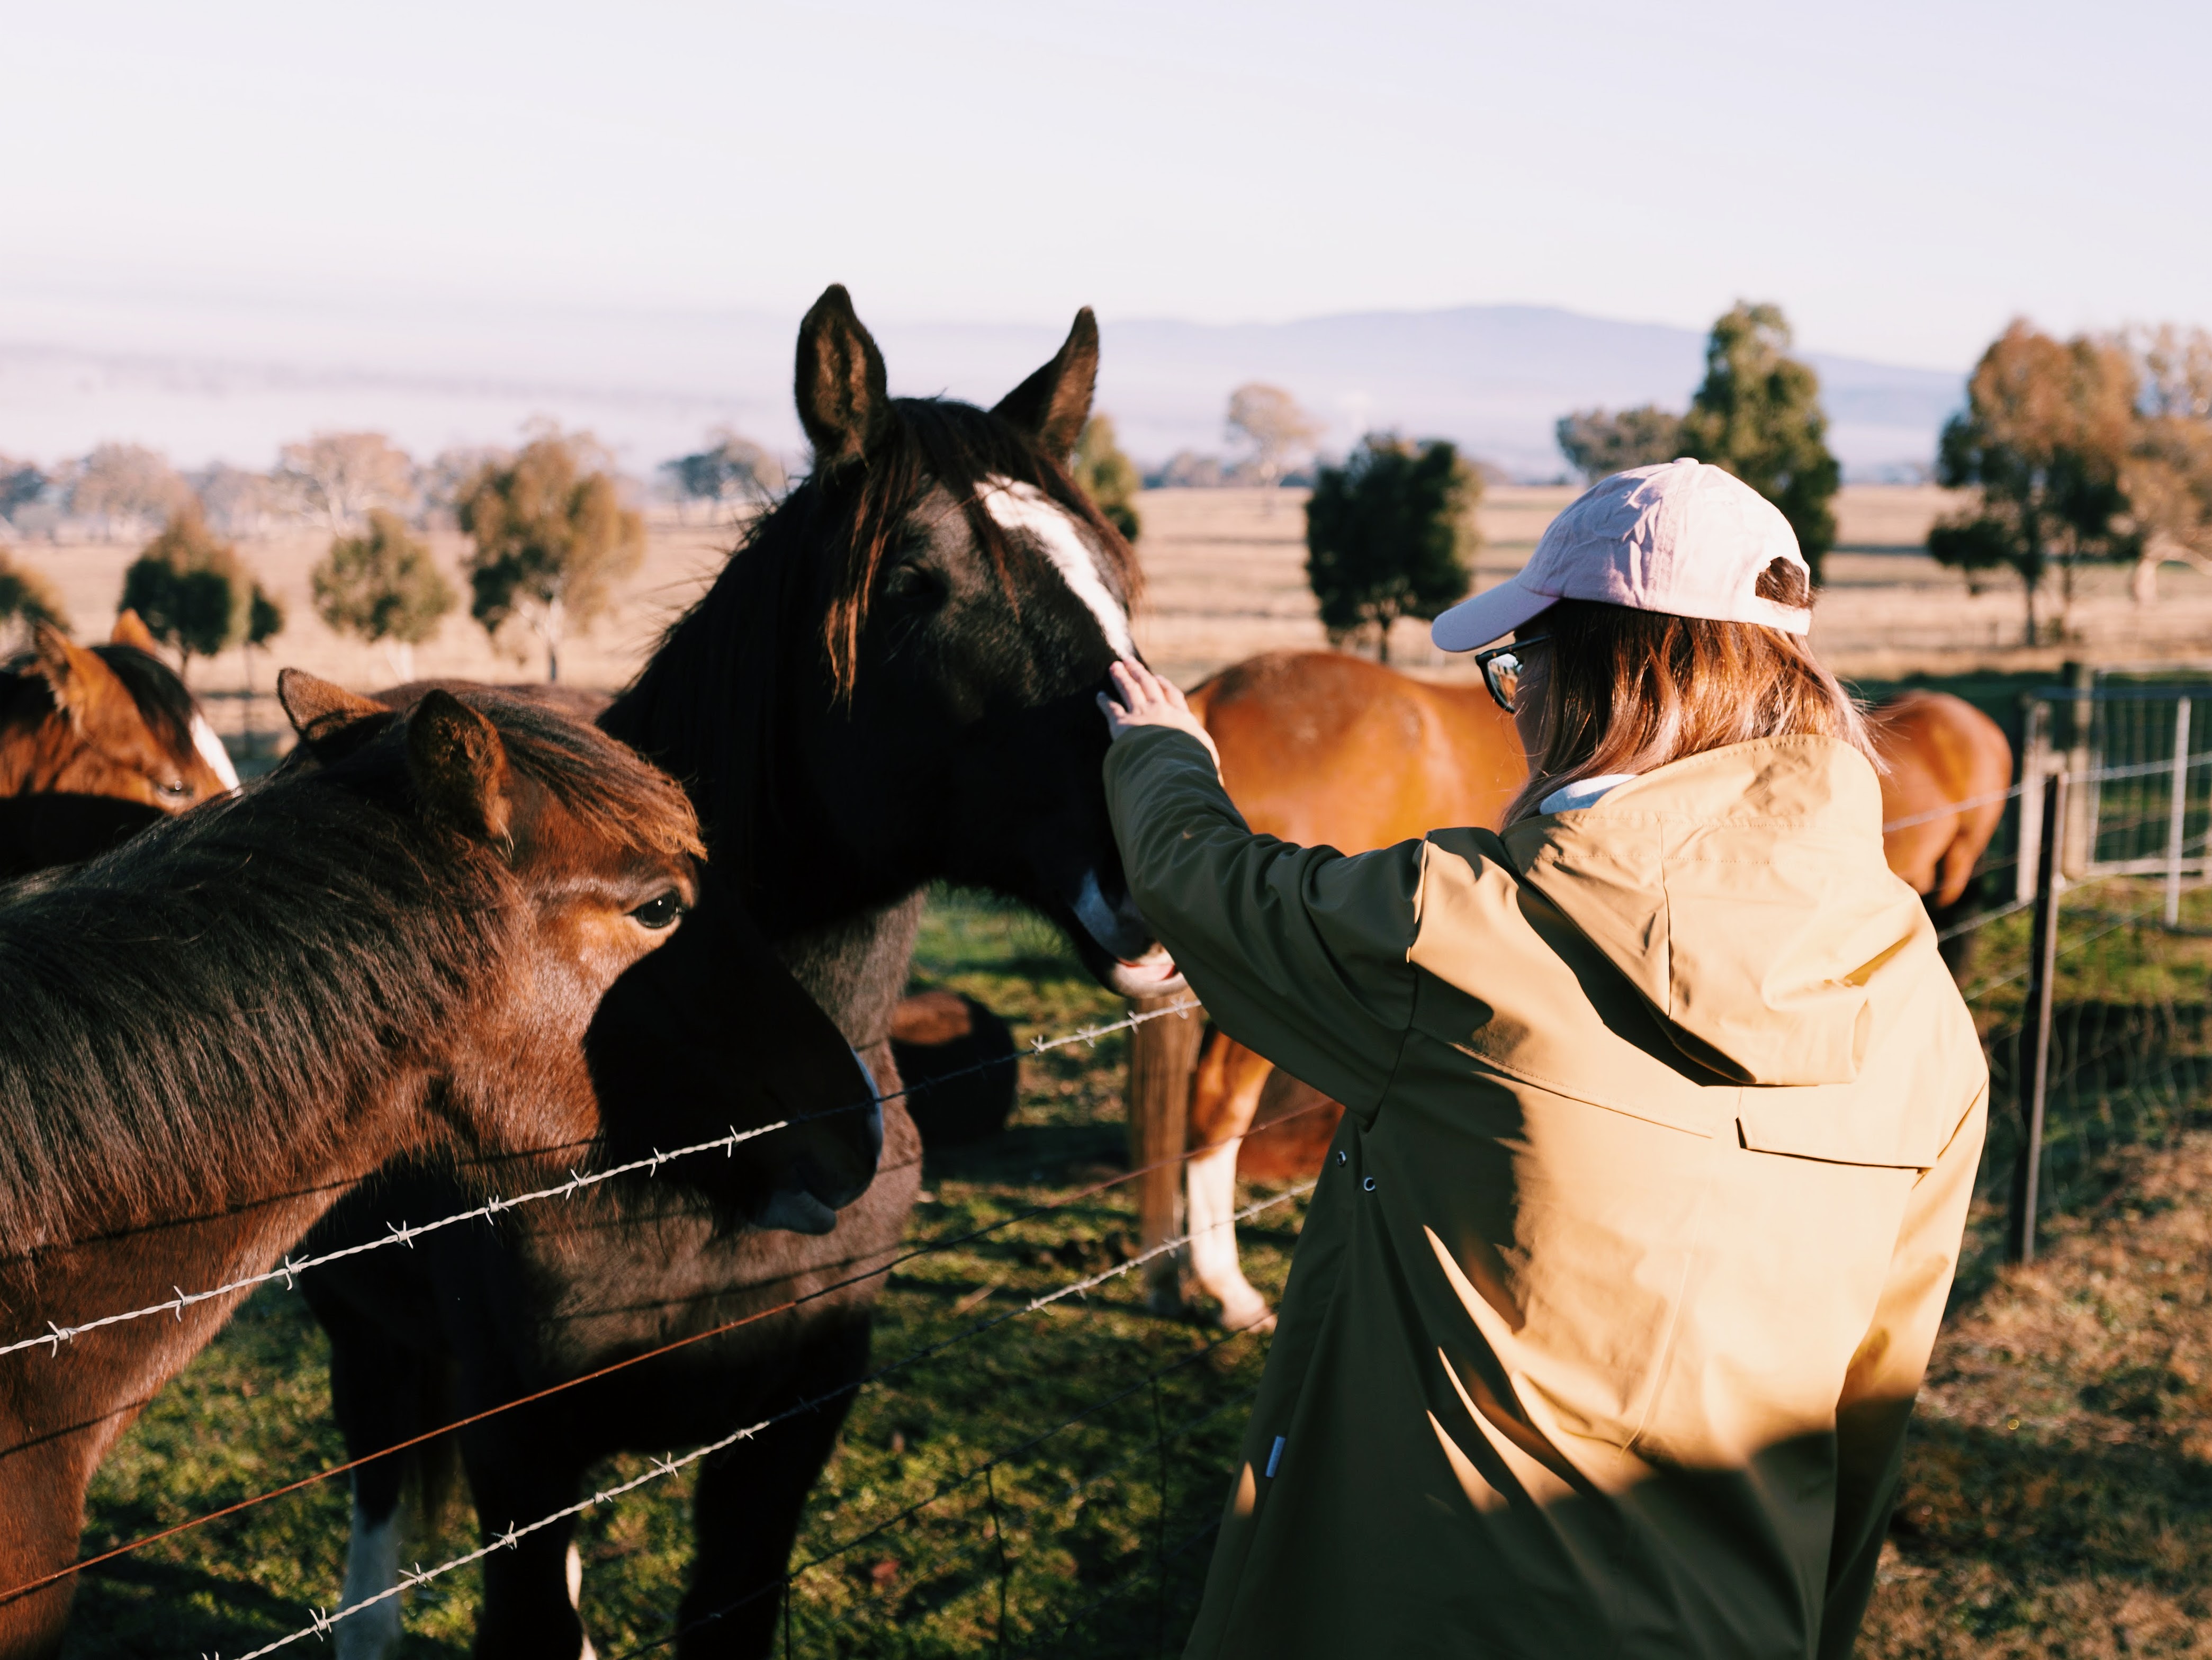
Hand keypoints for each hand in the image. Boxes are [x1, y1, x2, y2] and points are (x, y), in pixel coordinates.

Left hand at [1098, 660, 1221, 771]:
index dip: (1165, 686)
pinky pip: (1111, 709)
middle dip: (1139, 672)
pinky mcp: (1123, 724)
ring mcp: (1142, 715)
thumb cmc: (1191, 766)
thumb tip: (1215, 778)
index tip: (1158, 678)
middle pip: (1148, 685)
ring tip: (1114, 666)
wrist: (1171, 765)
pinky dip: (1104, 701)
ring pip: (1130, 690)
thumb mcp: (1206, 762)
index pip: (1173, 697)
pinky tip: (1099, 696)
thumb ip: (1205, 763)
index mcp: (1182, 719)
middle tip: (1129, 661)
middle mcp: (1161, 711)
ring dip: (1122, 677)